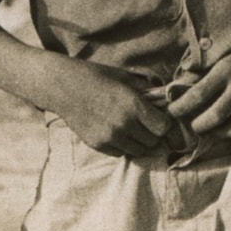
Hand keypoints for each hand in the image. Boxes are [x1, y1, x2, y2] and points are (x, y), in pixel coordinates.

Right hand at [55, 57, 176, 157]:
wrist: (64, 87)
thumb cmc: (97, 77)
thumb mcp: (125, 78)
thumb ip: (146, 90)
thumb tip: (165, 99)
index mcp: (134, 105)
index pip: (163, 127)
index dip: (164, 123)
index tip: (159, 117)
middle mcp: (124, 124)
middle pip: (152, 142)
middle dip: (152, 133)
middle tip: (146, 124)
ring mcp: (110, 137)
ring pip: (138, 151)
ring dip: (138, 142)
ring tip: (132, 129)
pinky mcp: (98, 145)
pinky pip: (120, 153)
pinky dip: (122, 146)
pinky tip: (117, 132)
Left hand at [166, 28, 230, 141]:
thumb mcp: (222, 58)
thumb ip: (205, 76)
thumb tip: (182, 94)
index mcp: (226, 70)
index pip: (198, 95)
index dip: (181, 107)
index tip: (173, 111)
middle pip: (215, 117)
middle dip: (199, 126)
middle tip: (194, 125)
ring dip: (217, 133)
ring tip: (212, 129)